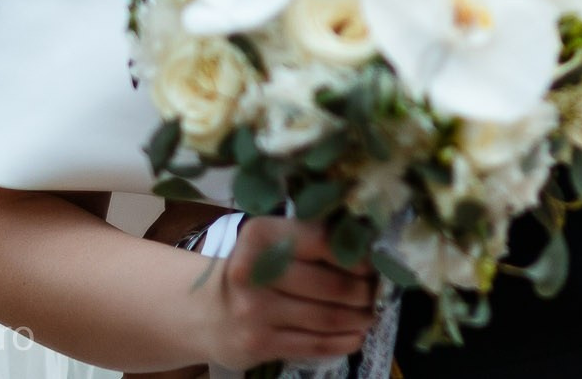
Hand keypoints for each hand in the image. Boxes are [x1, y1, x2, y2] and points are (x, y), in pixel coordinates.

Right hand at [199, 217, 377, 371]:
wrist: (204, 312)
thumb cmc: (253, 272)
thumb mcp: (271, 244)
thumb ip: (311, 241)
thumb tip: (369, 251)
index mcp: (261, 236)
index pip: (322, 242)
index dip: (356, 256)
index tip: (374, 265)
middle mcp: (255, 272)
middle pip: (329, 284)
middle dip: (363, 291)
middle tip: (377, 294)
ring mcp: (255, 312)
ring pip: (326, 317)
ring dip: (358, 318)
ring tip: (370, 314)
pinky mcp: (259, 344)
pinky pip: (314, 344)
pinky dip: (343, 342)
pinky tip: (356, 336)